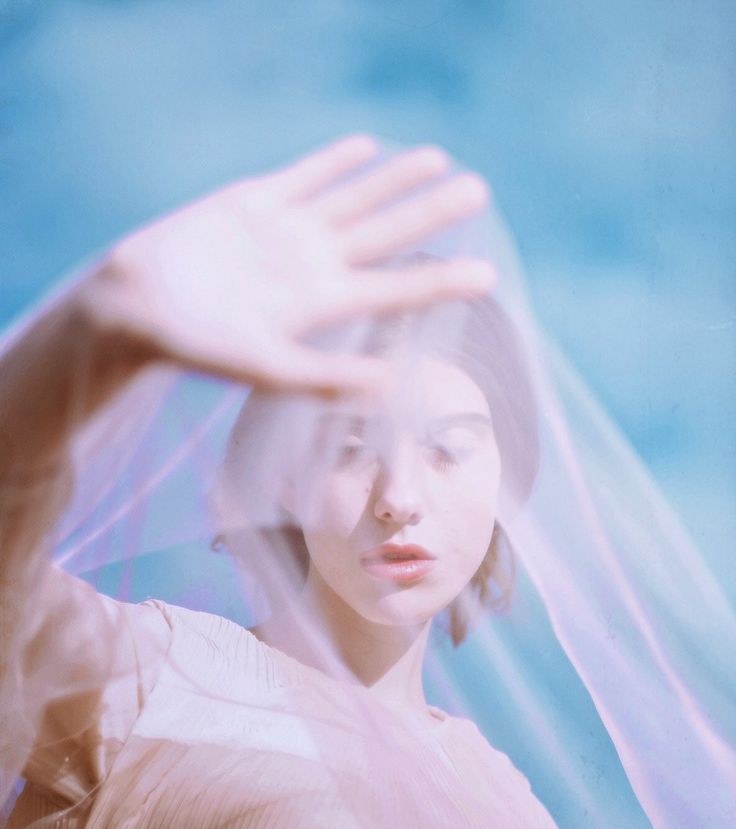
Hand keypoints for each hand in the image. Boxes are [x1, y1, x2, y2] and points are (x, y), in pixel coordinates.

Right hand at [85, 134, 492, 394]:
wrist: (136, 308)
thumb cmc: (198, 347)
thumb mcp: (264, 368)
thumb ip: (324, 376)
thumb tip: (390, 385)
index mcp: (322, 306)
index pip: (396, 290)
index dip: (441, 281)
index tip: (488, 275)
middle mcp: (312, 267)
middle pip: (386, 234)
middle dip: (431, 211)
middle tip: (478, 190)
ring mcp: (285, 232)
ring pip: (352, 199)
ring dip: (394, 179)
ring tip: (437, 159)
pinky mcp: (252, 204)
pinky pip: (302, 177)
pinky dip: (334, 161)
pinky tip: (366, 147)